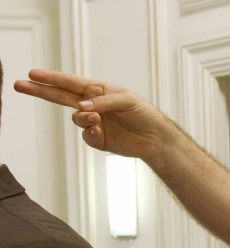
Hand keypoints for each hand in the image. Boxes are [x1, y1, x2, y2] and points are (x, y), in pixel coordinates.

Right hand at [14, 70, 172, 160]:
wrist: (156, 138)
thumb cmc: (144, 113)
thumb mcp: (127, 100)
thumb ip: (103, 101)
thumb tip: (82, 106)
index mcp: (97, 90)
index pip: (70, 82)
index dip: (51, 78)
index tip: (33, 74)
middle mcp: (92, 104)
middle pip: (60, 96)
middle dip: (41, 91)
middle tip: (20, 85)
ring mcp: (94, 122)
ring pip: (75, 118)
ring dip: (82, 117)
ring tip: (95, 118)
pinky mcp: (98, 139)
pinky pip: (86, 134)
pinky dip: (90, 131)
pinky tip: (99, 128)